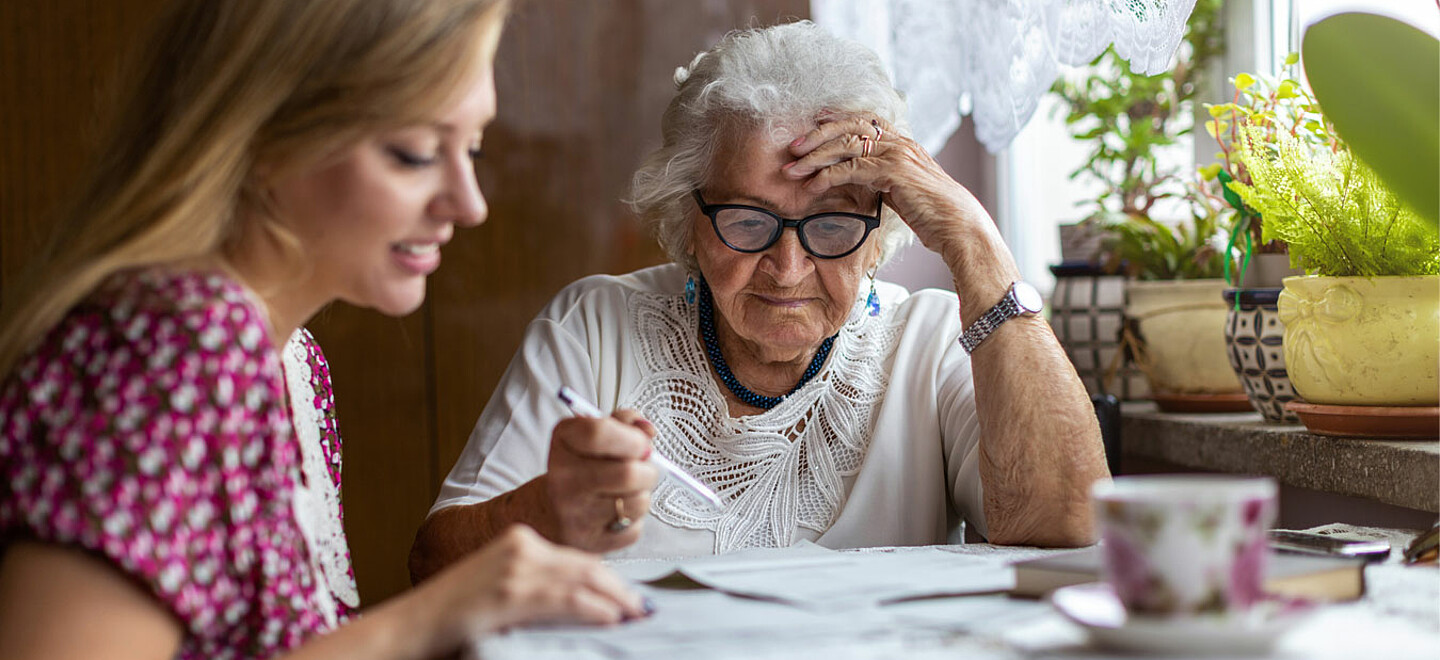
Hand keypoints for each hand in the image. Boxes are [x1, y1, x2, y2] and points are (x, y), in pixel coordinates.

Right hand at [420, 525, 648, 649]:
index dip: (609, 578)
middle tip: (642, 607)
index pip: (577, 558)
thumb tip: (580, 605)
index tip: (629, 596)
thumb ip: (536, 588)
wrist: (409, 626)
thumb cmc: (452, 615)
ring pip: (583, 579)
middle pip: (586, 565)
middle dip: (619, 588)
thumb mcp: (500, 589)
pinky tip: (610, 617)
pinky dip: (594, 608)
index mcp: (519, 541)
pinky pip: (565, 599)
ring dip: (615, 599)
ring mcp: (515, 569)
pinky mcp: (510, 593)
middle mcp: (521, 547)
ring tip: (634, 615)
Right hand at [545, 410, 659, 551]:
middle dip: (648, 470)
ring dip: (643, 495)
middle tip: (642, 469)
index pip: (599, 433)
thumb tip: (648, 431)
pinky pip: (634, 529)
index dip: (632, 437)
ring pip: (637, 502)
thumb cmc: (582, 467)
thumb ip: (625, 423)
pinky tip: (617, 513)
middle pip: (627, 473)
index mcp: (564, 441)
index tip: (641, 443)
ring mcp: (574, 514)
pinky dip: (634, 521)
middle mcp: (563, 478)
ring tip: (628, 491)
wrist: (549, 512)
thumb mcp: (594, 434)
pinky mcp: (590, 543)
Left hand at [782, 111, 1011, 277]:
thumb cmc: (933, 214)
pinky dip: (828, 176)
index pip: (864, 120)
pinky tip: (812, 186)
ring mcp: (898, 155)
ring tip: (793, 168)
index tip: (814, 121)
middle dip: (817, 134)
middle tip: (793, 147)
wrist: (958, 226)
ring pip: (846, 145)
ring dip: (815, 156)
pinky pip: (852, 169)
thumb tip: (860, 181)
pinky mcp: (894, 172)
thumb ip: (883, 179)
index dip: (837, 118)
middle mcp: (900, 143)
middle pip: (850, 126)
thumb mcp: (903, 190)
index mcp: (902, 144)